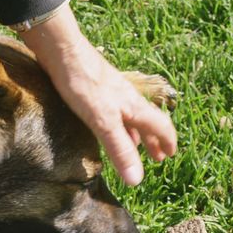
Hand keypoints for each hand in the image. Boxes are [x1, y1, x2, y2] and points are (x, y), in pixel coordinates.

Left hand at [19, 3, 176, 185]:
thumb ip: (120, 150)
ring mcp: (112, 93)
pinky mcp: (96, 89)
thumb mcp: (103, 122)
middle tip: (157, 157)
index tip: (170, 156)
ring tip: (136, 148)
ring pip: (132, 117)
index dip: (167, 142)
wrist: (62, 52)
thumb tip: (137, 180)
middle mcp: (128, 99)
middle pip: (148, 121)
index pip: (161, 125)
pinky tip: (107, 128)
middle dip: (154, 141)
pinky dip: (119, 125)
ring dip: (137, 134)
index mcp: (135, 107)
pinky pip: (115, 112)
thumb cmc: (84, 85)